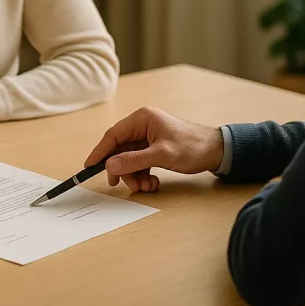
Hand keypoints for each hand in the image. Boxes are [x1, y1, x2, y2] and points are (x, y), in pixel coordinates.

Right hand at [84, 106, 223, 192]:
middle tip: (124, 185)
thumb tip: (109, 165)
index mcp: (142, 119)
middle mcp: (142, 125)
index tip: (89, 166)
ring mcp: (148, 137)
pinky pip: (139, 162)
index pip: (113, 135)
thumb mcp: (161, 155)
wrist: (216, 151)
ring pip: (129, 159)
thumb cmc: (192, 147)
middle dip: (123, 170)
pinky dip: (142, 174)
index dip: (100, 152)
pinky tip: (153, 183)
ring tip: (147, 186)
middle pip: (120, 150)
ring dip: (134, 175)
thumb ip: (133, 160)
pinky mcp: (153, 147)